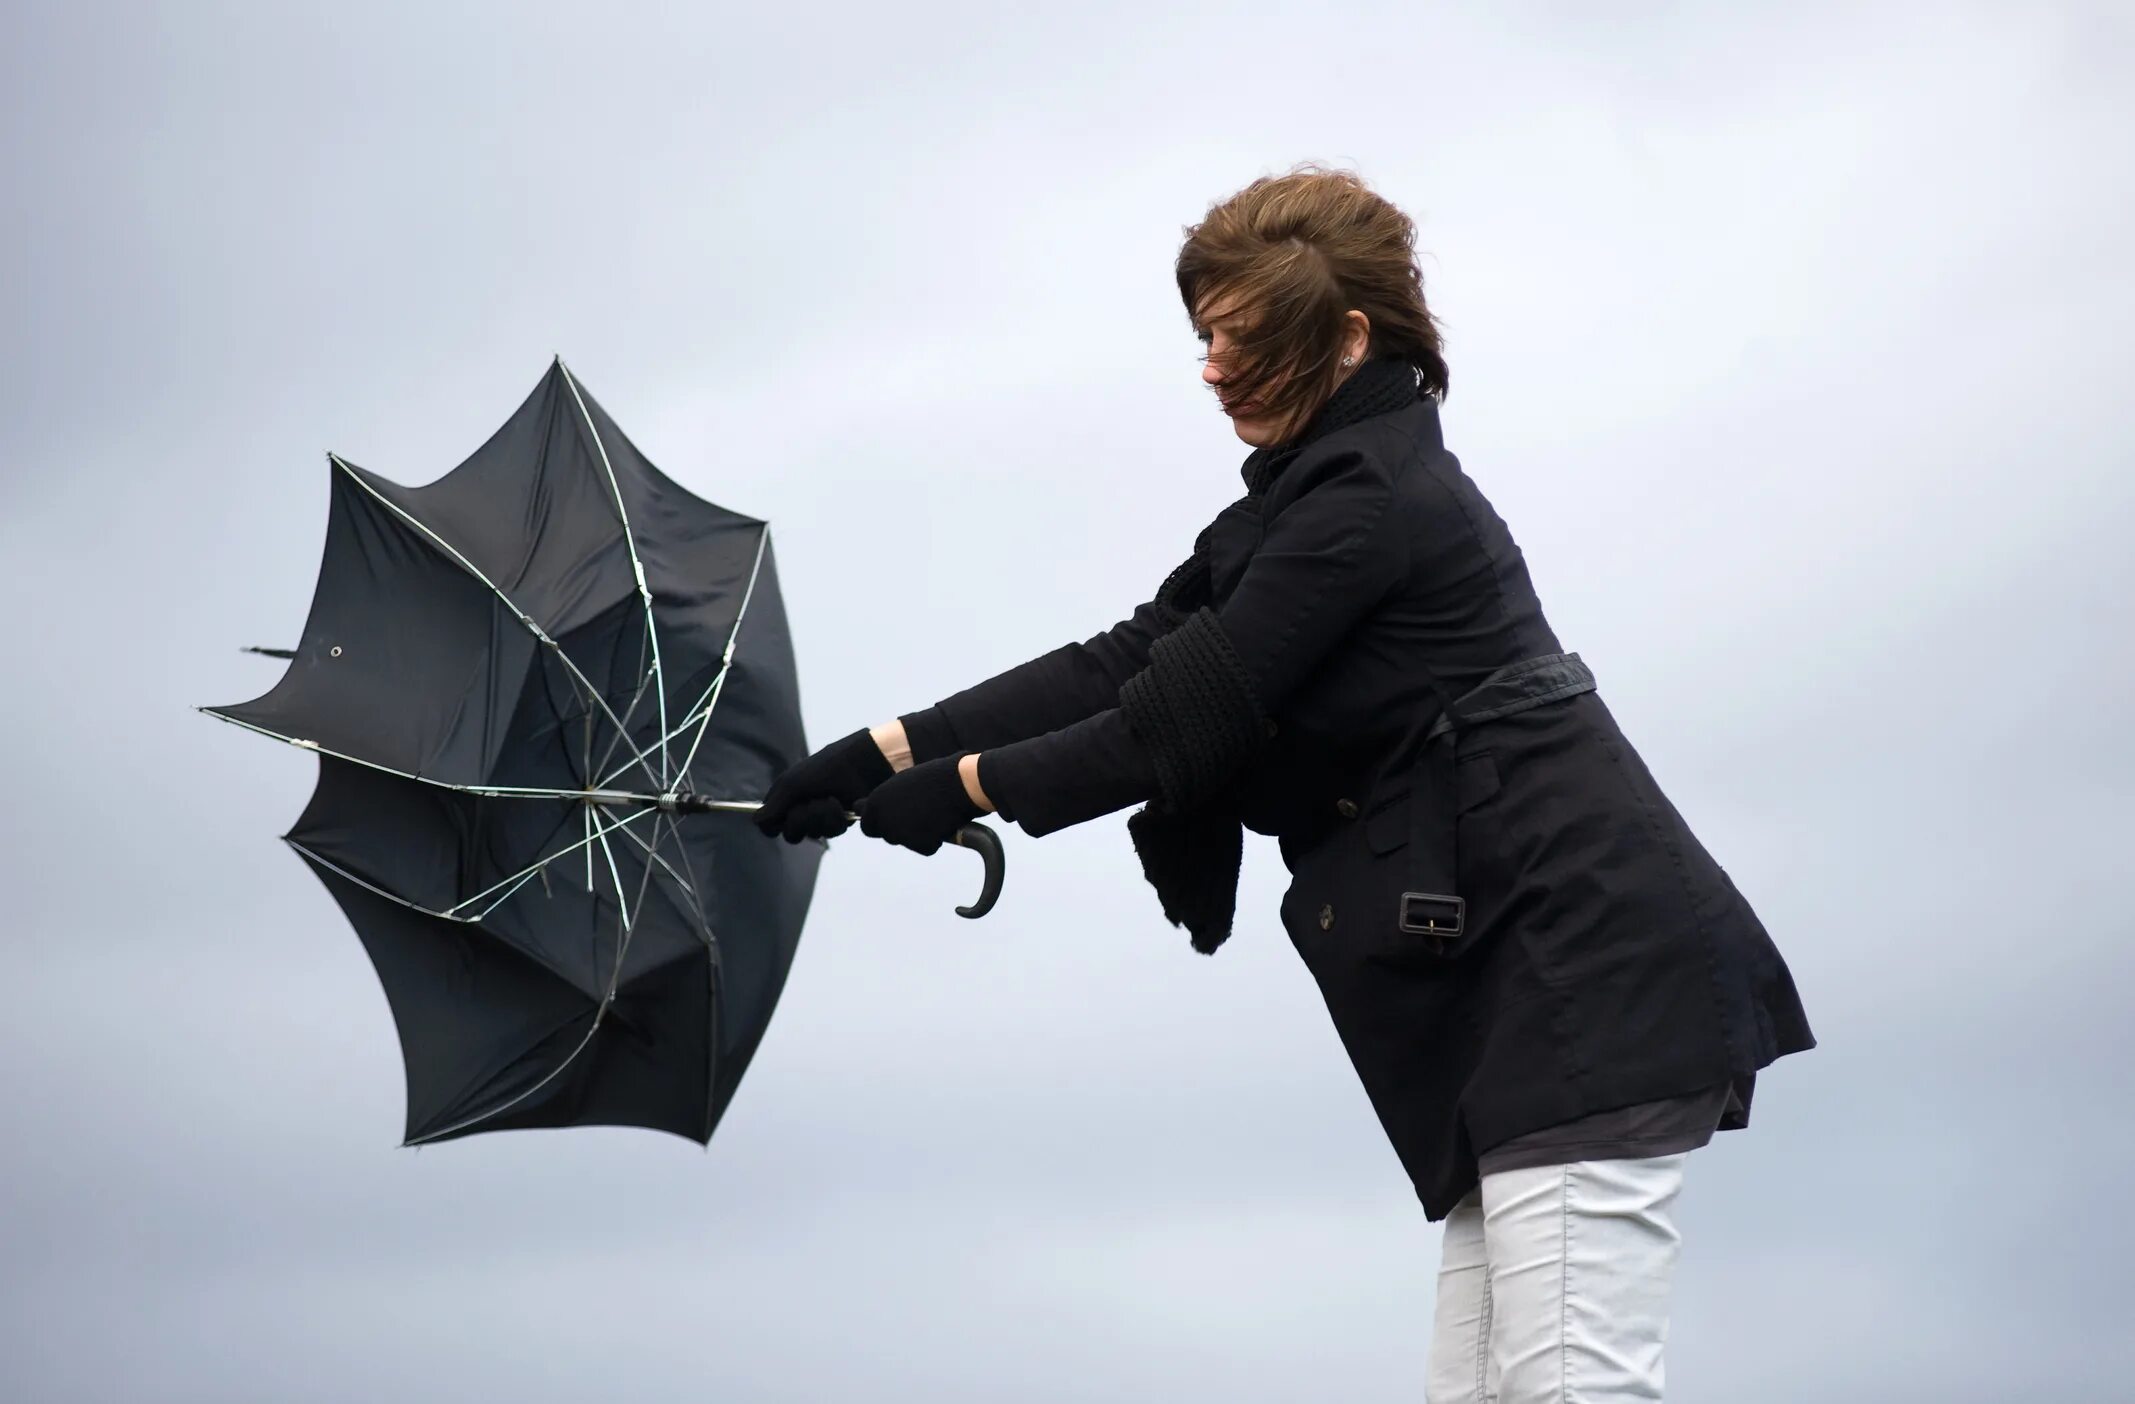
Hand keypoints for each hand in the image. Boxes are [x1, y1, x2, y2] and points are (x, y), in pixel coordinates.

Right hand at [755, 728, 894, 842]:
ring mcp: (821, 815)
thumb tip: (754, 821)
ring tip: (830, 800)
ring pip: (812, 834)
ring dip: (821, 817)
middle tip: (809, 805)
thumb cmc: (826, 767)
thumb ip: (775, 804)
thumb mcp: (795, 782)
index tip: (780, 821)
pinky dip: (836, 818)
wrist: (863, 765)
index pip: (770, 823)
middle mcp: (801, 807)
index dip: (773, 826)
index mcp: (786, 795)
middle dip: (800, 820)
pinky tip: (842, 804)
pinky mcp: (840, 820)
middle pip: (791, 833)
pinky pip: (832, 832)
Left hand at [856, 753, 983, 855]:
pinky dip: (934, 840)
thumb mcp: (900, 783)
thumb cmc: (933, 778)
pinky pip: (925, 847)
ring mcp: (901, 835)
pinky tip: (942, 823)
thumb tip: (860, 808)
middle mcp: (884, 821)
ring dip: (918, 833)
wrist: (959, 783)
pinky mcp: (919, 845)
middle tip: (919, 817)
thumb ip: (884, 800)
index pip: (867, 826)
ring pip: (907, 842)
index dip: (880, 824)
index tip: (893, 821)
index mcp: (875, 803)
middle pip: (887, 836)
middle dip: (900, 831)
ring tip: (933, 813)